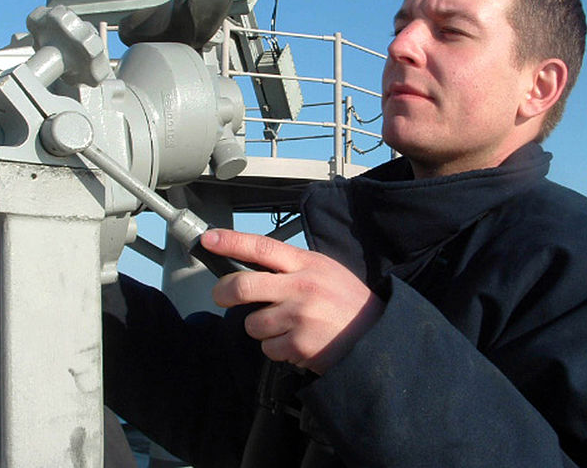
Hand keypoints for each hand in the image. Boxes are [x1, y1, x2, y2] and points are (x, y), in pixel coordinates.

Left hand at [202, 229, 383, 374]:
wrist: (376, 336)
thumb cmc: (347, 302)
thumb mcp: (324, 270)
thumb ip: (292, 266)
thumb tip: (254, 266)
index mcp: (306, 264)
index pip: (262, 247)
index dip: (231, 242)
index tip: (209, 239)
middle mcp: (301, 287)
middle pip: (243, 286)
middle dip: (224, 292)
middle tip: (222, 295)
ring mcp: (299, 317)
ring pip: (252, 323)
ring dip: (261, 328)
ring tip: (285, 326)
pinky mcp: (299, 345)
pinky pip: (268, 348)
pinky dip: (277, 348)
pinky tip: (297, 342)